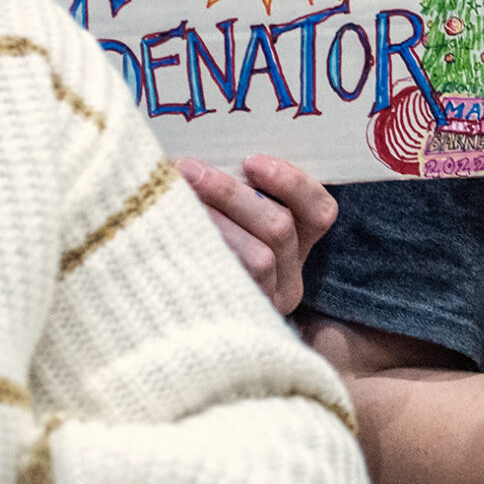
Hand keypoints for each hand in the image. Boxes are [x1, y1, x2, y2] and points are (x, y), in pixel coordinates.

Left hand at [179, 154, 338, 314]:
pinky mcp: (232, 318)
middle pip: (281, 229)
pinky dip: (198, 248)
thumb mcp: (228, 224)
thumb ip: (233, 196)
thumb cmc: (195, 254)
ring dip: (215, 219)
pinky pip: (225, 281)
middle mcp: (288, 281)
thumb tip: (206, 150)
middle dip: (234, 194)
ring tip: (173, 194)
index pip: (319, 212)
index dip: (292, 183)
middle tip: (189, 170)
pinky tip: (165, 229)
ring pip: (259, 257)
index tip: (251, 161)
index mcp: (296, 251)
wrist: (174, 333)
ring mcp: (262, 304)